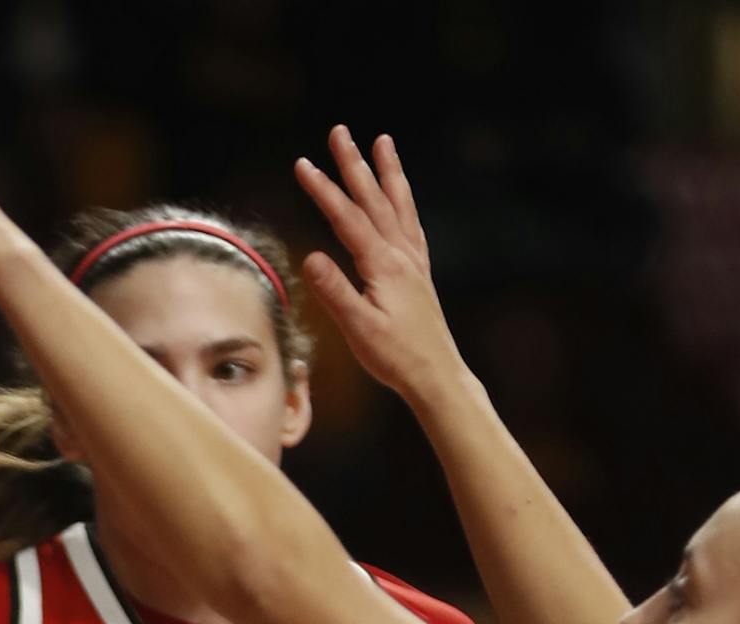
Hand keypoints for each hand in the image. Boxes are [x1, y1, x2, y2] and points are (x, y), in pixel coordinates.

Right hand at [295, 128, 465, 404]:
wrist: (436, 375)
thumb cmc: (396, 358)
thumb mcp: (360, 330)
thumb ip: (335, 293)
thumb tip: (311, 257)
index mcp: (383, 266)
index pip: (347, 219)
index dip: (324, 190)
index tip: (302, 164)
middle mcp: (402, 255)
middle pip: (374, 199)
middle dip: (353, 164)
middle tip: (339, 132)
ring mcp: (413, 261)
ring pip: (397, 205)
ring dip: (386, 172)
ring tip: (381, 141)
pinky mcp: (419, 273)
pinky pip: (410, 224)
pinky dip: (403, 201)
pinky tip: (399, 196)